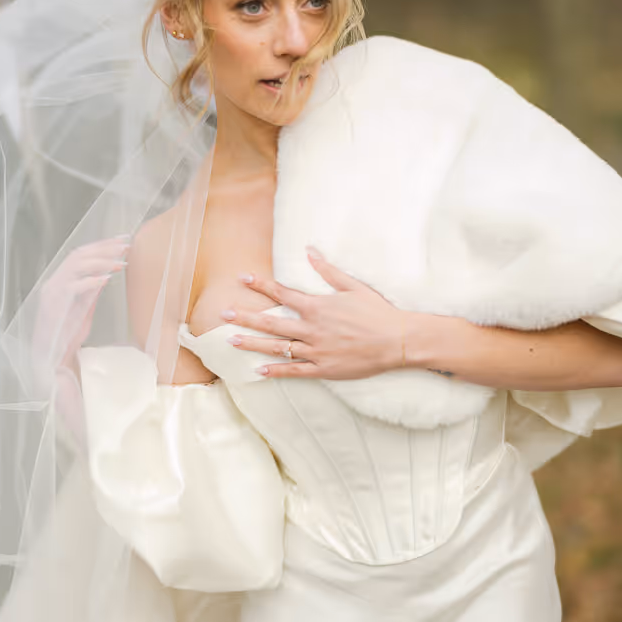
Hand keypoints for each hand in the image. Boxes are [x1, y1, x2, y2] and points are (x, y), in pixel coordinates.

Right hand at [33, 237, 128, 373]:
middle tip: (126, 245)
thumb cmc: (66, 335)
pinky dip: (91, 280)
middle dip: (103, 247)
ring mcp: (53, 292)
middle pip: (78, 255)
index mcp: (60, 281)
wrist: (51, 358)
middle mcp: (54, 282)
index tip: (122, 240)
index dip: (101, 246)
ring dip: (101, 261)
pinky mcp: (55, 304)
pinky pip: (73, 286)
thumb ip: (91, 292)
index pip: (80, 255)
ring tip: (121, 261)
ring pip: (75, 265)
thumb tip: (105, 275)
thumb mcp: (84, 309)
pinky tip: (107, 278)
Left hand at [223, 248, 406, 379]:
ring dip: (253, 343)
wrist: (398, 341)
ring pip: (277, 347)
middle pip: (271, 322)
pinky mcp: (323, 369)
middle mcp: (312, 329)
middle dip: (246, 317)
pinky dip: (276, 371)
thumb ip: (327, 271)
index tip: (242, 278)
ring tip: (232, 341)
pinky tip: (258, 371)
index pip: (282, 293)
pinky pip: (294, 371)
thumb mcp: (353, 286)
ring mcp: (316, 351)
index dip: (260, 285)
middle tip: (224, 315)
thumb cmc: (377, 312)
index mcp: (317, 307)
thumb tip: (310, 251)